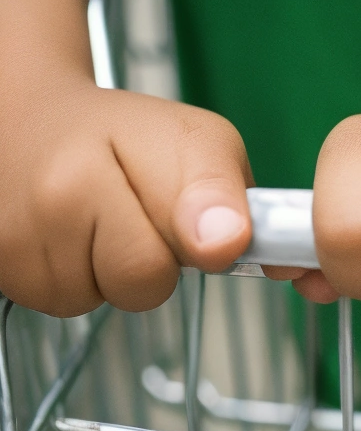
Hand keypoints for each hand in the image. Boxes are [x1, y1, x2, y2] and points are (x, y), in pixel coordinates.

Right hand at [0, 73, 252, 317]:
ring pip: (99, 301)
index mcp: (110, 158)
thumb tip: (264, 259)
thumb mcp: (192, 139)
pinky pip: (64, 305)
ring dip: (111, 272)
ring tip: (99, 217)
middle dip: (159, 262)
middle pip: (142, 286)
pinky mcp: (0, 270)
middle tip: (143, 213)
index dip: (203, 246)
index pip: (164, 244)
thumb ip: (226, 193)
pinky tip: (72, 236)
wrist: (33, 125)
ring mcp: (18, 240)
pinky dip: (78, 278)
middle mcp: (56, 199)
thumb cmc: (122, 133)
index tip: (223, 246)